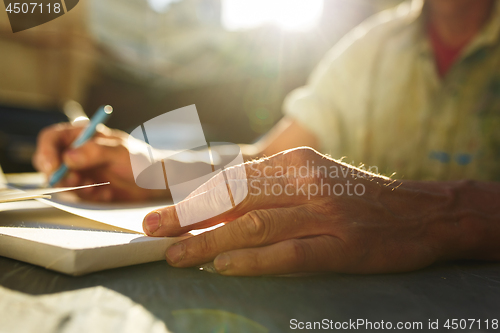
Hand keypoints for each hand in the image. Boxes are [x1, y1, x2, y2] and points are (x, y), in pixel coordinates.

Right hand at [33, 122, 166, 201]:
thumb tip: (69, 156)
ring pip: (62, 182)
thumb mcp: (122, 152)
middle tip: (75, 182)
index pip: (52, 137)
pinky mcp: (88, 189)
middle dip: (58, 175)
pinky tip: (108, 194)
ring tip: (97, 189)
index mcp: (84, 135)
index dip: (46, 151)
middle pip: (50, 162)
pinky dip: (90, 197)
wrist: (157, 183)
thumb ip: (96, 152)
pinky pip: (77, 197)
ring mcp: (82, 171)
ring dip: (75, 188)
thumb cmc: (143, 161)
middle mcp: (79, 152)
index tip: (52, 166)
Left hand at [142, 147, 476, 275]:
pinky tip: (224, 267)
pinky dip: (252, 260)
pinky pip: (289, 253)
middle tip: (152, 231)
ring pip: (255, 224)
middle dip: (187, 216)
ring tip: (176, 256)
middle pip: (235, 198)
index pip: (232, 179)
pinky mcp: (342, 244)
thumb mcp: (313, 178)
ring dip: (209, 240)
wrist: (422, 212)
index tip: (161, 210)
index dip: (193, 196)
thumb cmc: (358, 197)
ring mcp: (324, 213)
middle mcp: (306, 182)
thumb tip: (222, 204)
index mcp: (295, 163)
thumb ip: (271, 188)